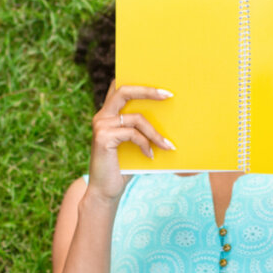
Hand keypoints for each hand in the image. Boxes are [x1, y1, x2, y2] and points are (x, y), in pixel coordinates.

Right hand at [88, 82, 174, 201]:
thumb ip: (143, 128)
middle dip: (148, 91)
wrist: (105, 191)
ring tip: (168, 146)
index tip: (159, 84)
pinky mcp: (103, 138)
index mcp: (108, 113)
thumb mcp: (135, 144)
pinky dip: (145, 144)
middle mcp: (101, 115)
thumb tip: (171, 116)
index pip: (119, 87)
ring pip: (136, 118)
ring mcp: (100, 126)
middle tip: (169, 95)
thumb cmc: (123, 167)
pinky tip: (150, 155)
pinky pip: (132, 134)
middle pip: (124, 91)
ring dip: (155, 133)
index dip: (137, 81)